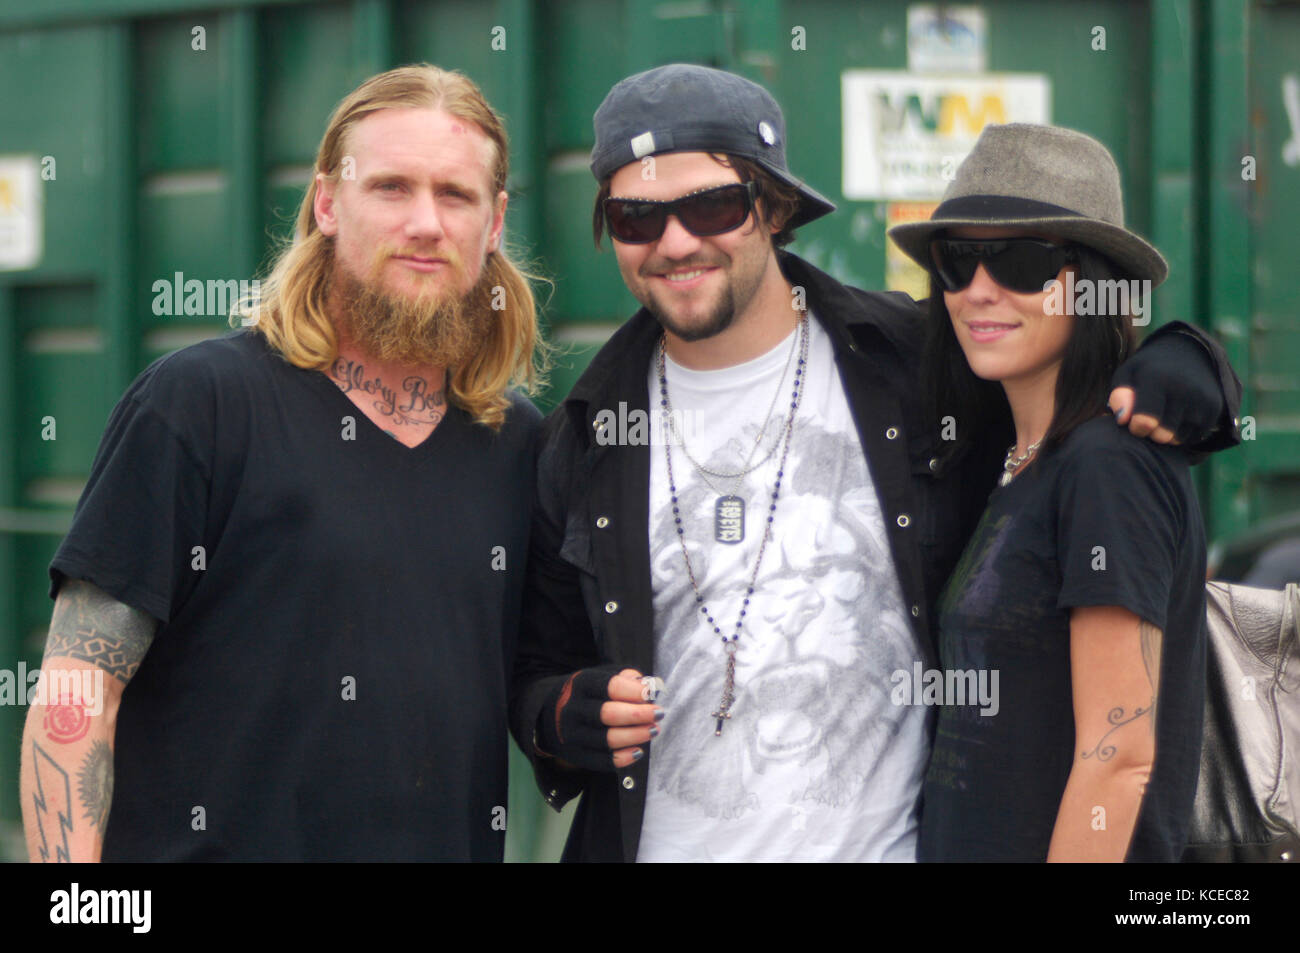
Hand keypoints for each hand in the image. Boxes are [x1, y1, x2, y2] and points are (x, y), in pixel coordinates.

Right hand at [537, 666, 662, 770]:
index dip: (634, 691)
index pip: (610, 686)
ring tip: (654, 730)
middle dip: (639, 715)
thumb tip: (651, 686)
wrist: (551, 716)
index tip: (651, 695)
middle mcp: (574, 709)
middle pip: (610, 714)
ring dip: (636, 735)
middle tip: (659, 713)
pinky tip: (638, 751)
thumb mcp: (601, 678)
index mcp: (581, 684)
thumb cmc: (589, 695)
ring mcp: (574, 734)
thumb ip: (626, 680)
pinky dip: (623, 758)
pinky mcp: (577, 755)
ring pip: (608, 739)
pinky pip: (603, 761)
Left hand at [1109, 330, 1224, 445]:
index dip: (1136, 427)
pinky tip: (1177, 417)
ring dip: (1166, 434)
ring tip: (1162, 416)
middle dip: (1151, 433)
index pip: (1145, 422)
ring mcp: (1202, 399)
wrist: (1189, 354)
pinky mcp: (1215, 409)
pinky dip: (1182, 432)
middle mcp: (1184, 388)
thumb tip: (1122, 419)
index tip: (1133, 421)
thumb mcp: (1127, 375)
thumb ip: (1119, 397)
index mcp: (1157, 378)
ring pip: (1177, 439)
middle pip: (1162, 435)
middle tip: (1148, 419)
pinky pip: (1193, 437)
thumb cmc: (1148, 370)